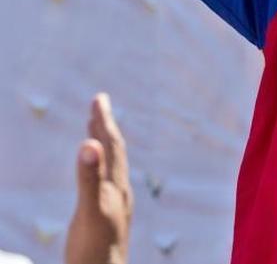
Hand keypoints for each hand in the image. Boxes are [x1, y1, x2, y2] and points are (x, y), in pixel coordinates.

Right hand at [65, 94, 132, 263]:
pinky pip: (107, 182)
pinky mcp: (108, 215)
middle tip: (99, 101)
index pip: (112, 146)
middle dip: (105, 125)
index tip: (99, 98)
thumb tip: (90, 144)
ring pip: (112, 165)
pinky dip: (101, 166)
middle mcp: (120, 190)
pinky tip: (98, 171)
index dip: (104, 121)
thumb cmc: (95, 247)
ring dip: (104, 143)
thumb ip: (89, 177)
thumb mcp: (90, 209)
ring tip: (97, 127)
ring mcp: (116, 202)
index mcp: (116, 185)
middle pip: (115, 151)